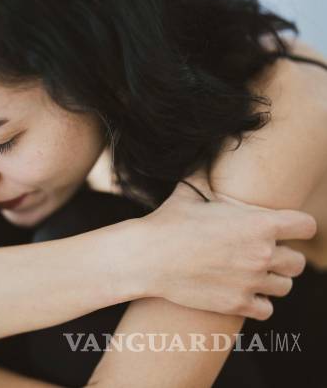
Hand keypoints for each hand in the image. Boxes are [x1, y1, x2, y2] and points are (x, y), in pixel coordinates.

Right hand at [134, 170, 315, 320]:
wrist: (147, 257)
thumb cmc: (168, 221)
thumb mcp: (190, 191)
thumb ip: (206, 171)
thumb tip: (206, 144)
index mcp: (259, 224)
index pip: (306, 226)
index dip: (297, 226)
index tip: (283, 229)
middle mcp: (263, 254)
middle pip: (298, 262)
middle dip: (282, 257)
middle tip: (260, 253)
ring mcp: (251, 282)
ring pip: (284, 286)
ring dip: (271, 280)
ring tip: (251, 273)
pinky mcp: (237, 304)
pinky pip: (266, 309)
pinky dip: (257, 302)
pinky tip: (242, 292)